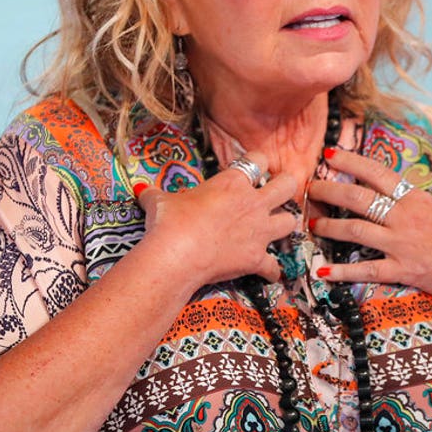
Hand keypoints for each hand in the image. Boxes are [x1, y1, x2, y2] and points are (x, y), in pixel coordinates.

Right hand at [134, 152, 296, 286]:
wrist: (176, 254)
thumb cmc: (170, 221)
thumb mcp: (160, 201)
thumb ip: (155, 195)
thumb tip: (141, 191)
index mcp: (232, 182)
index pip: (259, 159)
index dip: (259, 162)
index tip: (254, 169)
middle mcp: (252, 203)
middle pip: (288, 185)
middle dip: (286, 187)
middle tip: (279, 192)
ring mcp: (258, 231)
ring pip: (290, 222)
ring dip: (284, 225)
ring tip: (275, 229)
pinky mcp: (257, 258)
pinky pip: (275, 266)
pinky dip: (271, 270)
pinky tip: (267, 272)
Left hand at [307, 148, 431, 312]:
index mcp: (420, 199)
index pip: (378, 174)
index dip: (351, 162)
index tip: (329, 155)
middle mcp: (406, 218)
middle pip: (357, 198)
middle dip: (329, 190)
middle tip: (308, 187)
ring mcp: (403, 245)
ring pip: (355, 230)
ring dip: (330, 226)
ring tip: (312, 223)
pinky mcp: (405, 271)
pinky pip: (366, 271)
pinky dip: (342, 272)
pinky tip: (322, 272)